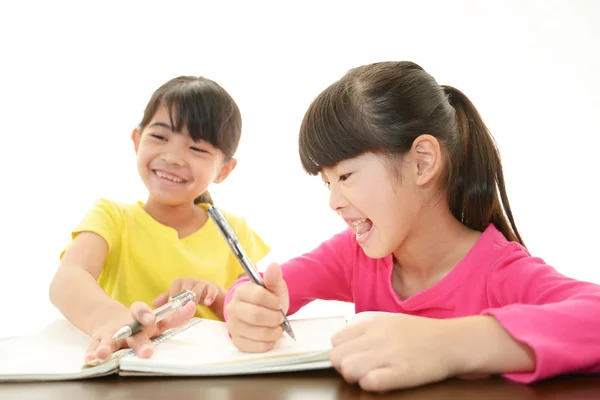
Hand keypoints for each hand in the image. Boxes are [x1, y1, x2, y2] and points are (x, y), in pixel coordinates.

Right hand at [84, 300, 195, 363]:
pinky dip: (91, 353)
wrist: (106, 316)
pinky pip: (93, 346)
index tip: (150, 319)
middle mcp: (129, 325)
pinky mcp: (98, 339)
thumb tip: (190, 307)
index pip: (148, 313)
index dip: (148, 315)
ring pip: (111, 339)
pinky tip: (91, 359)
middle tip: (147, 352)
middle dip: (140, 342)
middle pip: (134, 332)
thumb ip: (174, 317)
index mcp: (145, 320)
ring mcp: (112, 332)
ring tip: (104, 353)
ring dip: (108, 346)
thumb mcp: (156, 321)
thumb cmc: (139, 323)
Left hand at [152, 277, 225, 318]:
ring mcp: (202, 284)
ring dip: (194, 300)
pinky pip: (211, 291)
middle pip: (186, 289)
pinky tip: (207, 303)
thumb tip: (153, 303)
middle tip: (181, 310)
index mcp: (180, 282)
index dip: (173, 297)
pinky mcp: (212, 288)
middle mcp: (191, 280)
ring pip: (197, 290)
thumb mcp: (177, 295)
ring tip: (192, 308)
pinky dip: (209, 297)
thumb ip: (166, 299)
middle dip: (183, 300)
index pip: (175, 287)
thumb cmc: (189, 293)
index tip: (172, 306)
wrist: (207, 291)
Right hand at [225, 262, 288, 352]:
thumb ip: (274, 279)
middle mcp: (233, 308)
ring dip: (273, 332)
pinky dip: (266, 343)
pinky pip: (253, 347)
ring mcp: (233, 325)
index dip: (274, 302)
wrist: (263, 312)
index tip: (279, 304)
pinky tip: (270, 337)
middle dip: (274, 318)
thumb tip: (274, 266)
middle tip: (280, 318)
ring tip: (277, 328)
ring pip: (256, 332)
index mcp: (241, 291)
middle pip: (256, 316)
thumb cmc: (269, 300)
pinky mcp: (236, 340)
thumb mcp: (274, 288)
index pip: (258, 296)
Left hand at [330, 314, 459, 392]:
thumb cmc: (421, 335)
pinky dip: (370, 384)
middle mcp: (377, 337)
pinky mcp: (402, 372)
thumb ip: (367, 332)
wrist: (452, 341)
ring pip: (349, 369)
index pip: (336, 341)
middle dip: (344, 368)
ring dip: (355, 377)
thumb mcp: (389, 323)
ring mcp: (389, 354)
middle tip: (360, 371)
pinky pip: (370, 382)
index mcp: (373, 324)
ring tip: (370, 376)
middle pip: (337, 357)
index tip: (352, 358)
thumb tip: (346, 347)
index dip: (341, 353)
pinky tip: (381, 380)